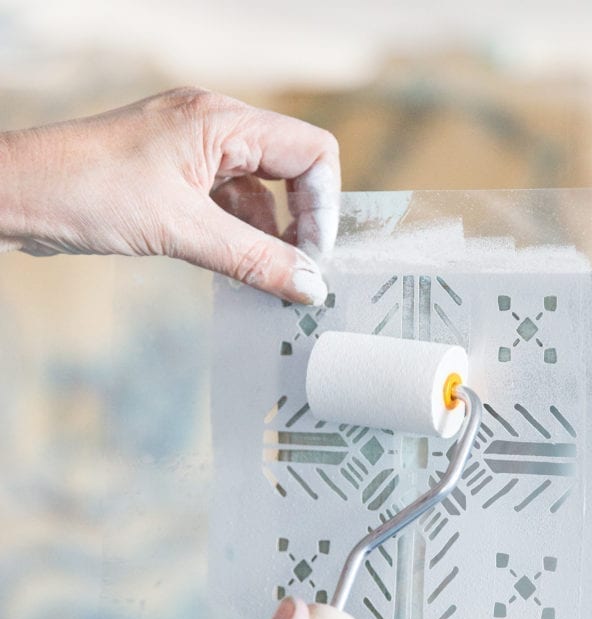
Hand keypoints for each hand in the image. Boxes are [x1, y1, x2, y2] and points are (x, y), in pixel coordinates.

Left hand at [0, 88, 339, 303]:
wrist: (18, 195)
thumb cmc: (85, 191)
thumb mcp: (180, 230)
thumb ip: (253, 259)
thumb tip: (308, 286)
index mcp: (222, 122)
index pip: (311, 153)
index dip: (323, 207)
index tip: (312, 257)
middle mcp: (214, 128)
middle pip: (292, 171)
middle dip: (301, 224)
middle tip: (297, 275)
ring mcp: (194, 152)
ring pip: (260, 194)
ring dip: (270, 238)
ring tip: (267, 282)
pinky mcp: (176, 178)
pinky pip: (228, 206)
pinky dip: (241, 238)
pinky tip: (239, 270)